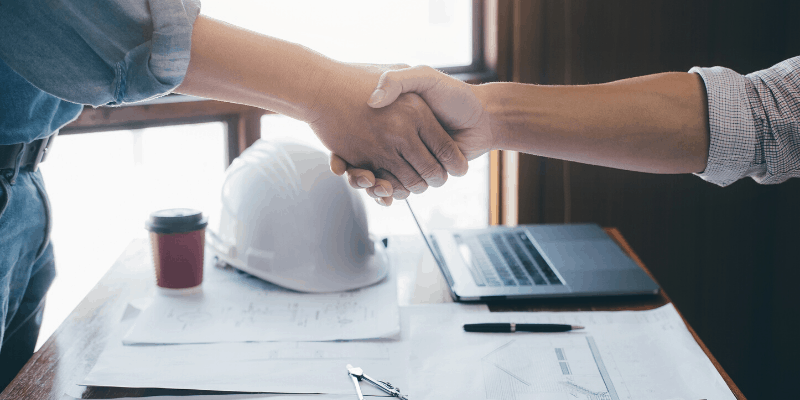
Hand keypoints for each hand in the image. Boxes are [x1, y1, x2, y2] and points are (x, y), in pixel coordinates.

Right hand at [330, 65, 493, 204]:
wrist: (483, 118)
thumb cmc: (454, 95)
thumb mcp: (423, 77)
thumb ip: (398, 81)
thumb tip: (373, 101)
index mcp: (391, 121)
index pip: (359, 138)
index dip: (345, 155)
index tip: (340, 163)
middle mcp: (395, 139)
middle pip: (367, 164)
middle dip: (361, 177)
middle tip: (359, 178)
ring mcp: (404, 157)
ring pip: (379, 178)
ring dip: (373, 187)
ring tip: (369, 185)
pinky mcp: (416, 171)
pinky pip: (395, 187)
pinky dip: (387, 194)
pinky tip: (384, 194)